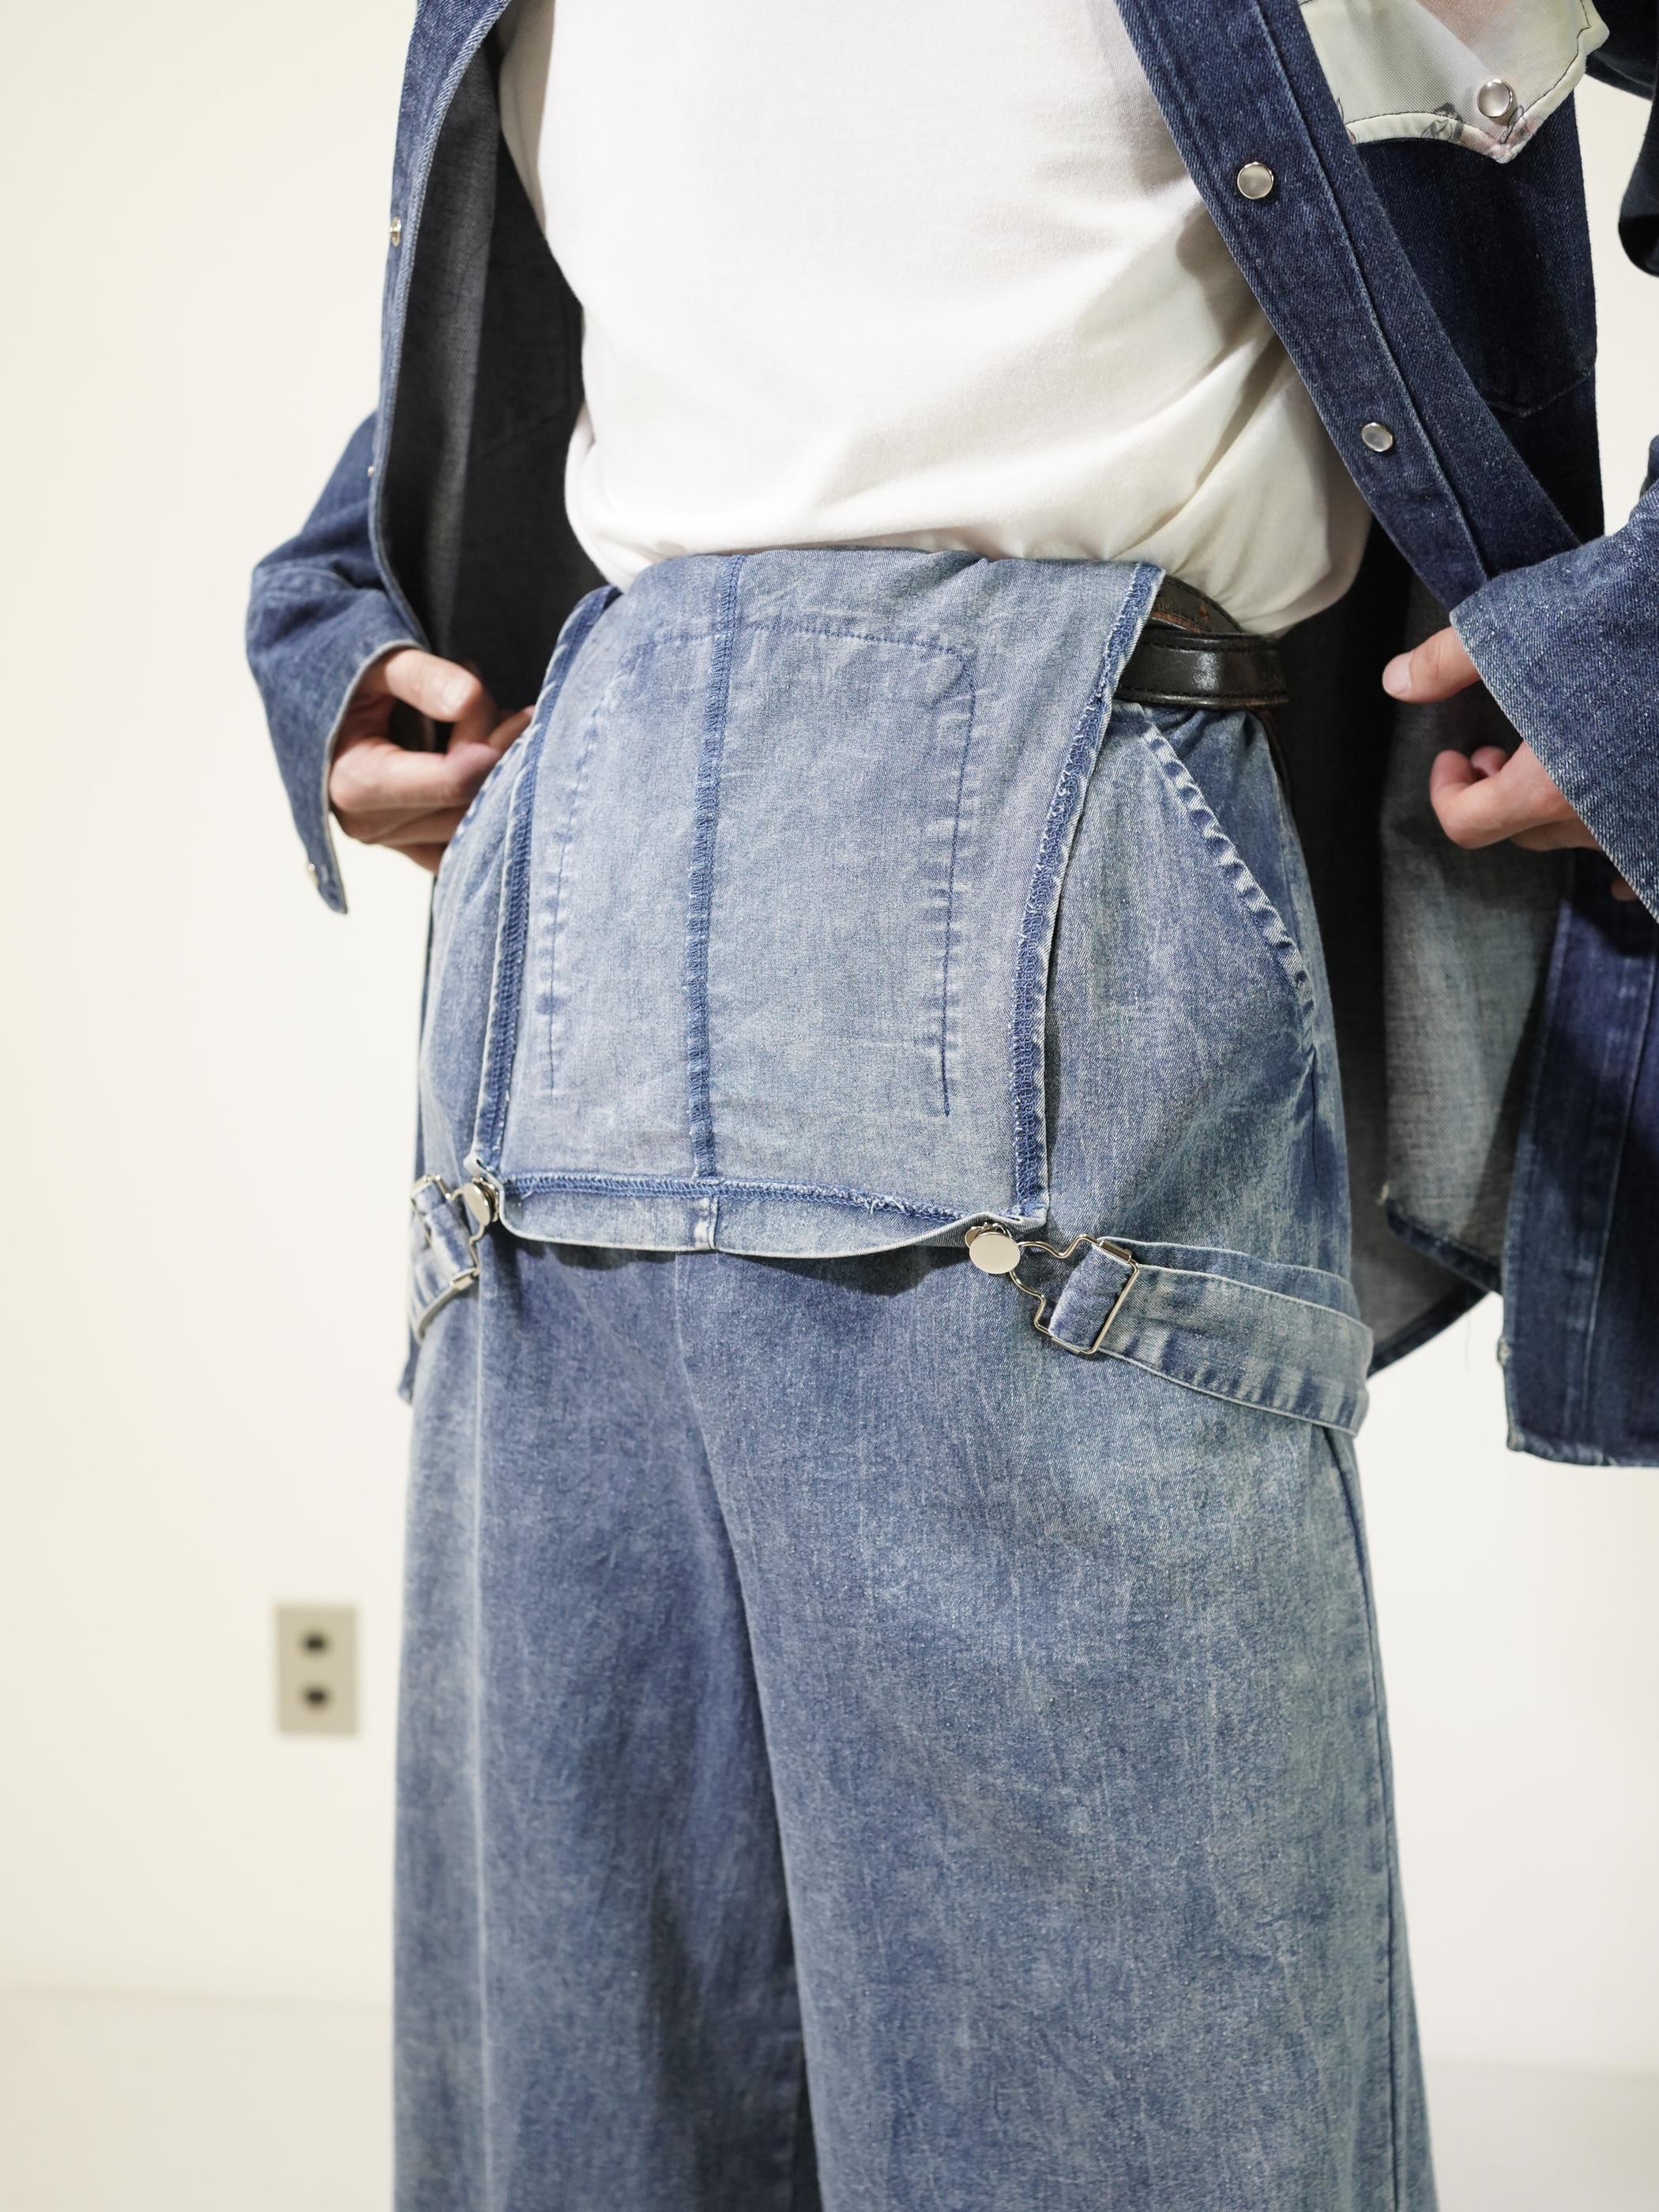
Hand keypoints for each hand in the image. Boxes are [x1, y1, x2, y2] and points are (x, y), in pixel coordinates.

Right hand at [328, 649, 532, 873]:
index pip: (453, 780)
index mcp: (355, 783)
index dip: (493, 744)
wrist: (331, 713)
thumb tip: (468, 701)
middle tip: (506, 714)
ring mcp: (392, 842)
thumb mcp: (379, 663)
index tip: (514, 713)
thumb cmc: (353, 683)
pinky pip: (468, 842)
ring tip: (496, 732)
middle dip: (498, 755)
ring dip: (498, 778)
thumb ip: (422, 677)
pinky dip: (488, 807)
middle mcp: (369, 825)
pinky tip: (489, 766)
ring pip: (477, 825)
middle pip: (469, 803)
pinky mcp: (411, 849)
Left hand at [1381, 625, 1631, 893]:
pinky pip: (1648, 856)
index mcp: (1551, 790)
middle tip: (1500, 749)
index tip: (1455, 757)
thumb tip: (1398, 681)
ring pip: (1588, 834)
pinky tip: (1625, 806)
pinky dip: (1630, 838)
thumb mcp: (1515, 626)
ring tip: (1562, 751)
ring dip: (1562, 802)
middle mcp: (1604, 821)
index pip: (1468, 824)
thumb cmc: (1622, 613)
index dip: (1448, 791)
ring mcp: (1651, 823)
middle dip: (1500, 794)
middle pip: (1525, 832)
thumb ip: (1448, 661)